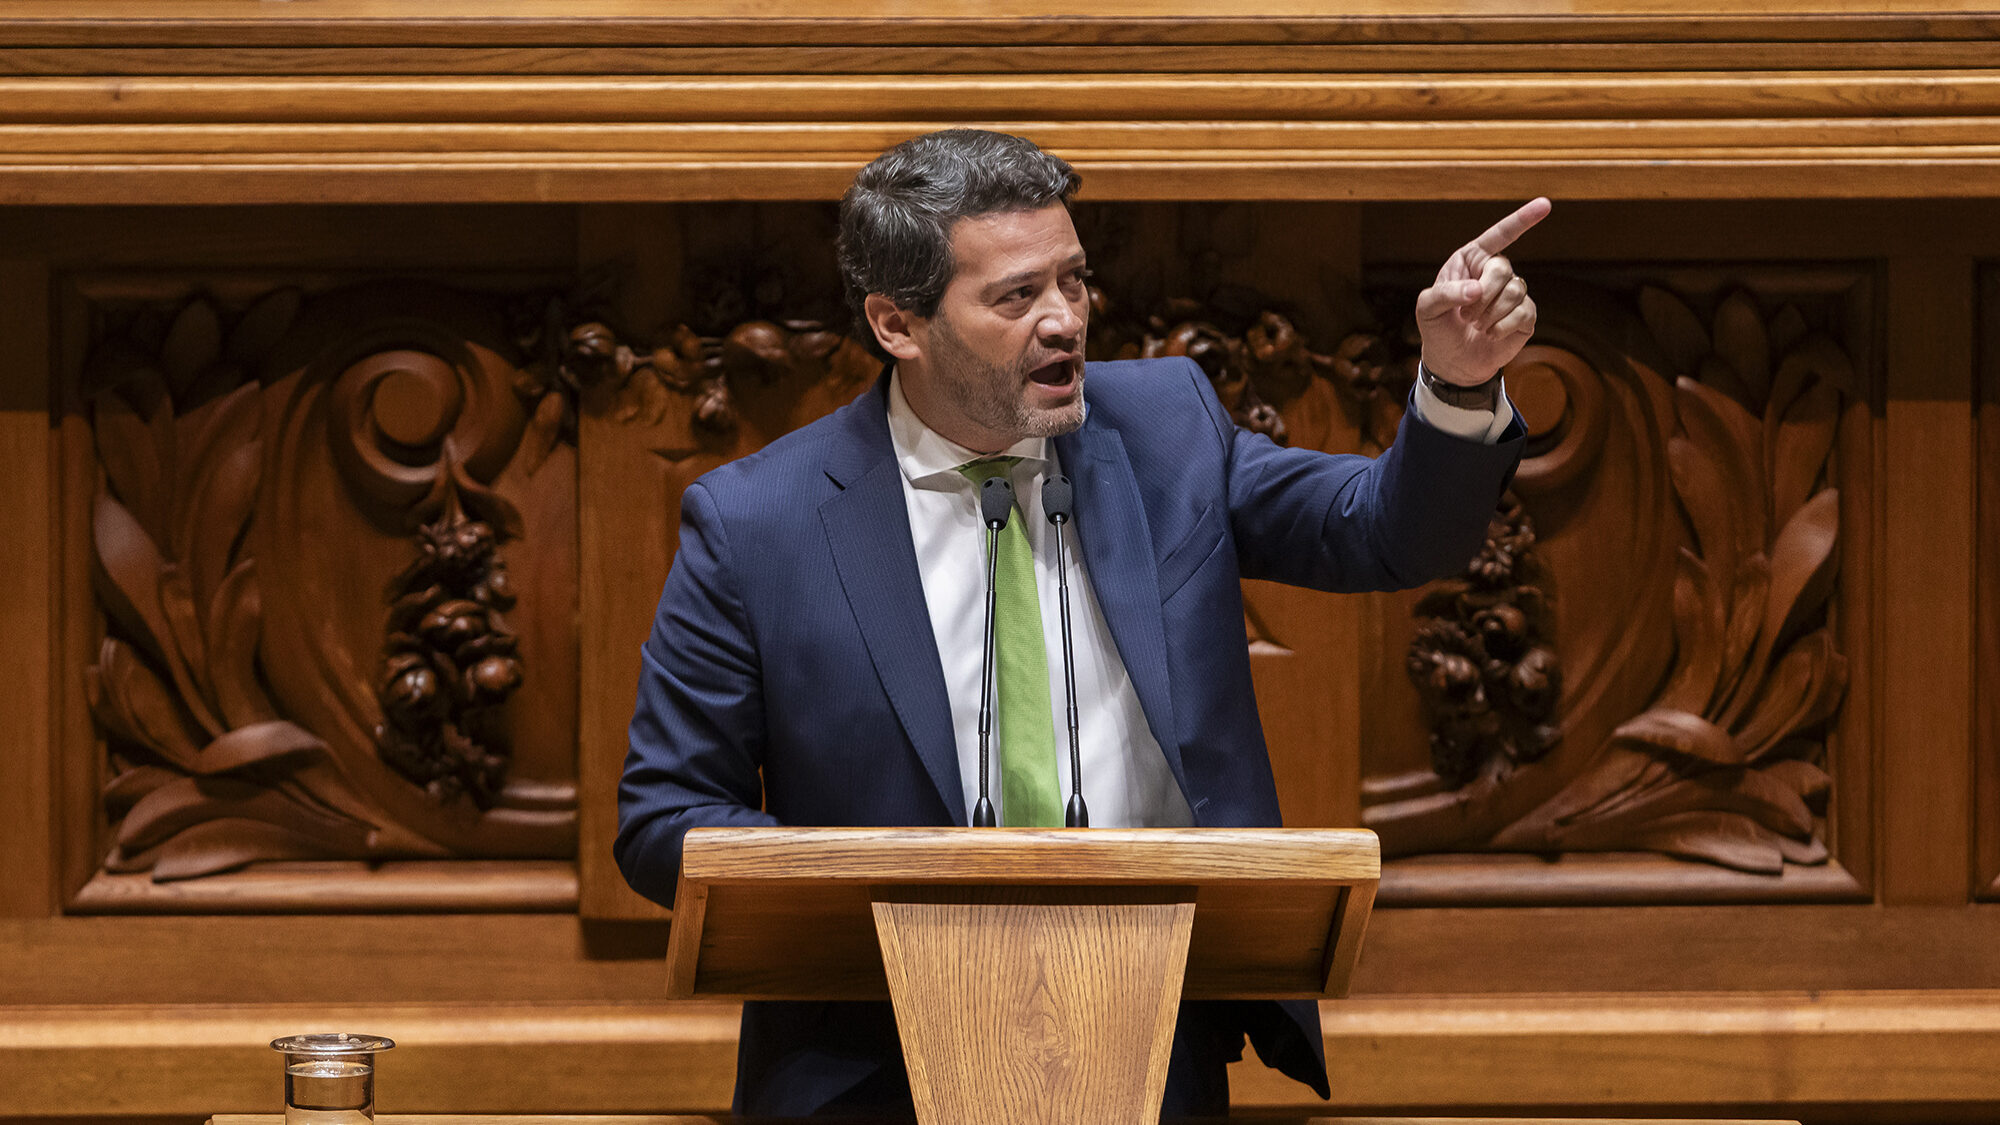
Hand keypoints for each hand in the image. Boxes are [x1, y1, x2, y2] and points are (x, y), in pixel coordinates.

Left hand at [1415, 198, 1550, 384]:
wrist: (1452, 362)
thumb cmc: (1438, 328)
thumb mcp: (1428, 309)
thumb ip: (1445, 294)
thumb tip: (1476, 289)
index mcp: (1471, 260)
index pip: (1499, 235)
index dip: (1522, 220)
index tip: (1545, 204)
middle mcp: (1494, 271)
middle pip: (1502, 268)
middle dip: (1483, 295)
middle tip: (1466, 315)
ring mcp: (1512, 292)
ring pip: (1515, 290)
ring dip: (1490, 313)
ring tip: (1476, 325)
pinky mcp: (1525, 315)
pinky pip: (1523, 311)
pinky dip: (1503, 326)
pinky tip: (1491, 334)